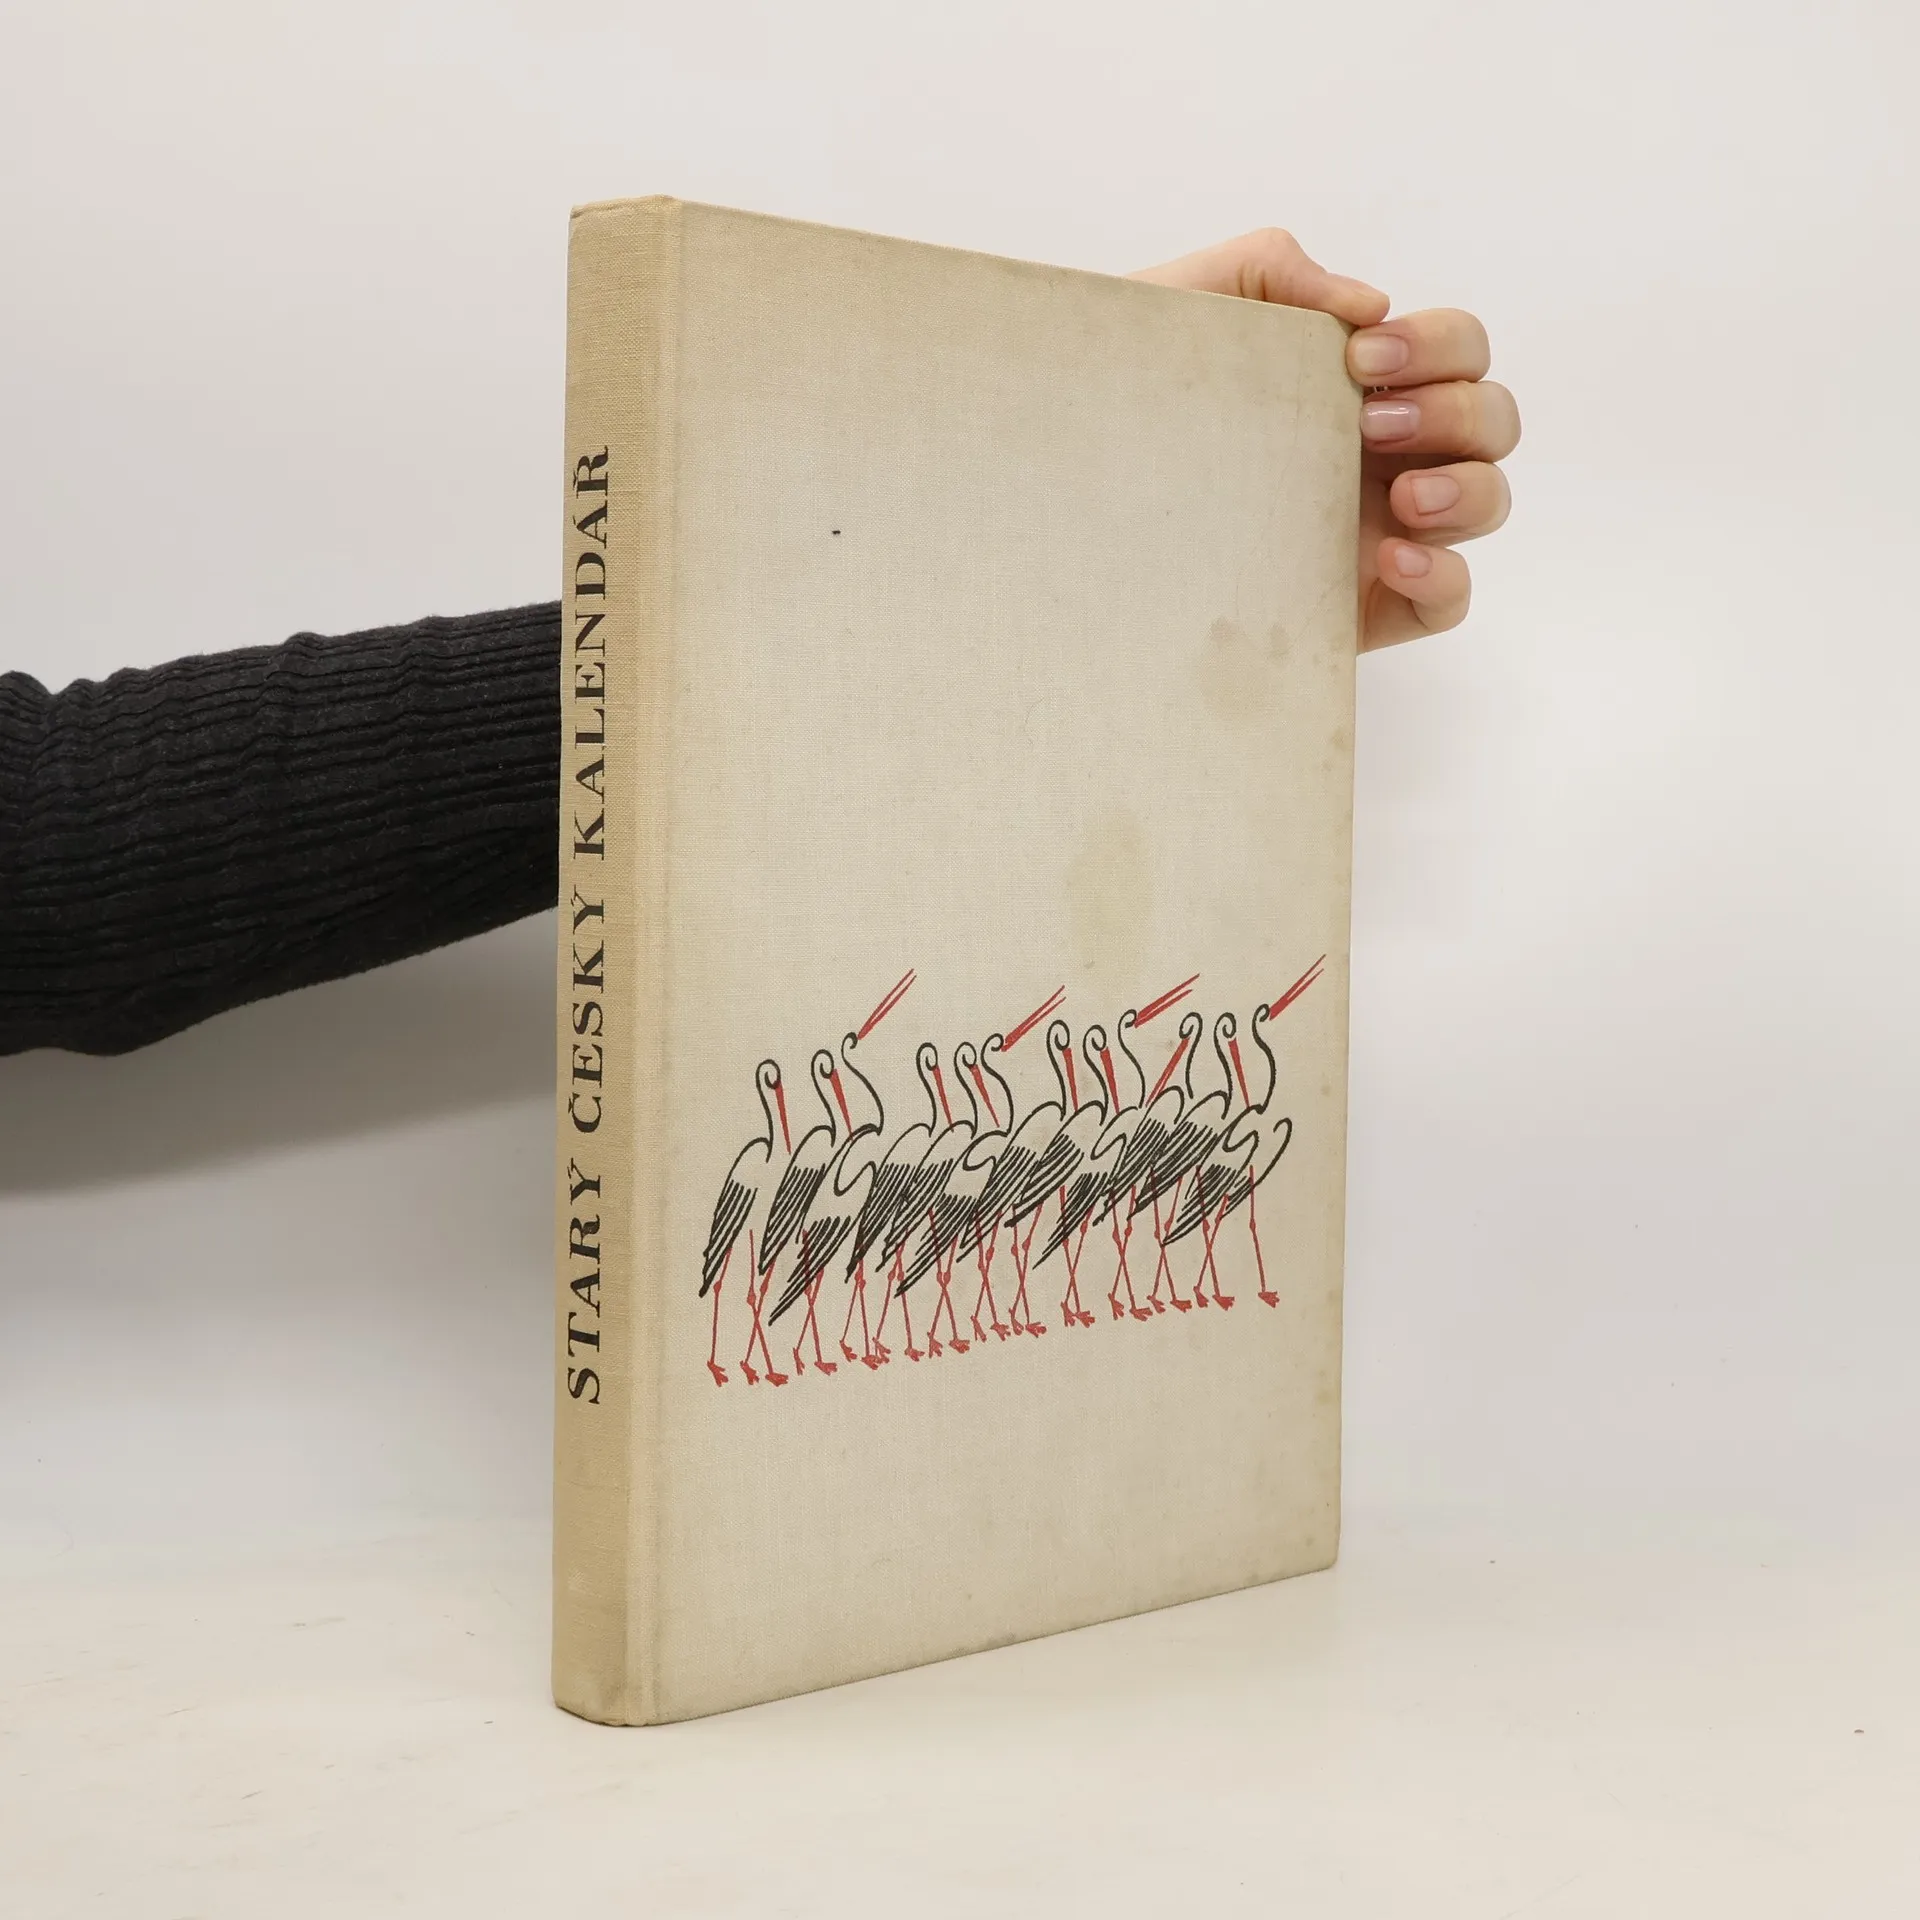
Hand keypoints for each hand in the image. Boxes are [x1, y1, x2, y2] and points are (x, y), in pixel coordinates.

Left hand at [1131, 230, 1518, 650]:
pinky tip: (1391, 556)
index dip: (1438, 344)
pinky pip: (1449, 598)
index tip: (1360, 356)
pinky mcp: (1361, 605)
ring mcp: (1378, 531)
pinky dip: (1446, 573)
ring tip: (1404, 497)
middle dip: (1455, 411)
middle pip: (1492, 421)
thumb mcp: (1184, 305)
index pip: (1458, 349)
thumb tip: (1370, 304)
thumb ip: (1270, 268)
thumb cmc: (1120, 395)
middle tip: (1367, 423)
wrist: (1061, 491)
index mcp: (1358, 384)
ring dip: (1469, 488)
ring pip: (1488, 501)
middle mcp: (1381, 455)